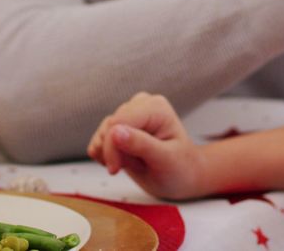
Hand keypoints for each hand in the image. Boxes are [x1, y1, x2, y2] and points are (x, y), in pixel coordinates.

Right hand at [87, 93, 204, 200]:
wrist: (184, 177)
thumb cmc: (181, 168)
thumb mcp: (165, 160)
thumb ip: (141, 145)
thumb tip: (114, 132)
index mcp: (154, 107)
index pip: (119, 122)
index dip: (112, 147)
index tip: (114, 169)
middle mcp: (140, 105)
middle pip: (108, 127)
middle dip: (114, 153)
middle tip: (133, 167)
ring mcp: (129, 114)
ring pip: (102, 133)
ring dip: (111, 154)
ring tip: (134, 163)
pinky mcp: (120, 127)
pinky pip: (100, 138)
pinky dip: (104, 154)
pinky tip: (121, 162)